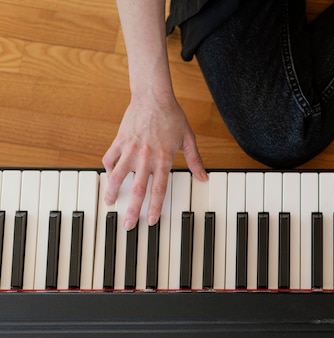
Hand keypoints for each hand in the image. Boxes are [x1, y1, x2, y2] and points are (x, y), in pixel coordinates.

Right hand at [102, 93, 207, 229]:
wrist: (154, 96)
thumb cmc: (172, 117)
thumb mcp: (188, 139)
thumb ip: (194, 160)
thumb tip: (204, 177)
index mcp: (163, 159)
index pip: (159, 189)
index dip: (154, 207)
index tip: (150, 221)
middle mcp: (146, 157)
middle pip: (137, 189)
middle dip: (132, 209)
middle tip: (127, 225)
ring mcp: (130, 149)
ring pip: (118, 176)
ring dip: (113, 192)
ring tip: (109, 204)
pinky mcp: (120, 140)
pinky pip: (110, 158)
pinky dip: (108, 168)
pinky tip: (109, 176)